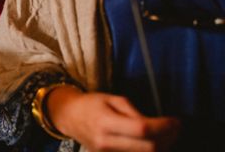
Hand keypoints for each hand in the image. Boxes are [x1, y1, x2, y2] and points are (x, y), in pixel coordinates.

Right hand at [48, 88, 179, 151]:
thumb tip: (156, 125)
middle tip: (175, 129)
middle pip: (148, 149)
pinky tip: (154, 144)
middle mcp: (107, 142)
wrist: (70, 117)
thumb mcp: (112, 99)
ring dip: (162, 148)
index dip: (164, 126)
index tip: (175, 121)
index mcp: (106, 122)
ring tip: (168, 136)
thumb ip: (133, 112)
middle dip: (168, 139)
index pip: (142, 128)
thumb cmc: (91, 104)